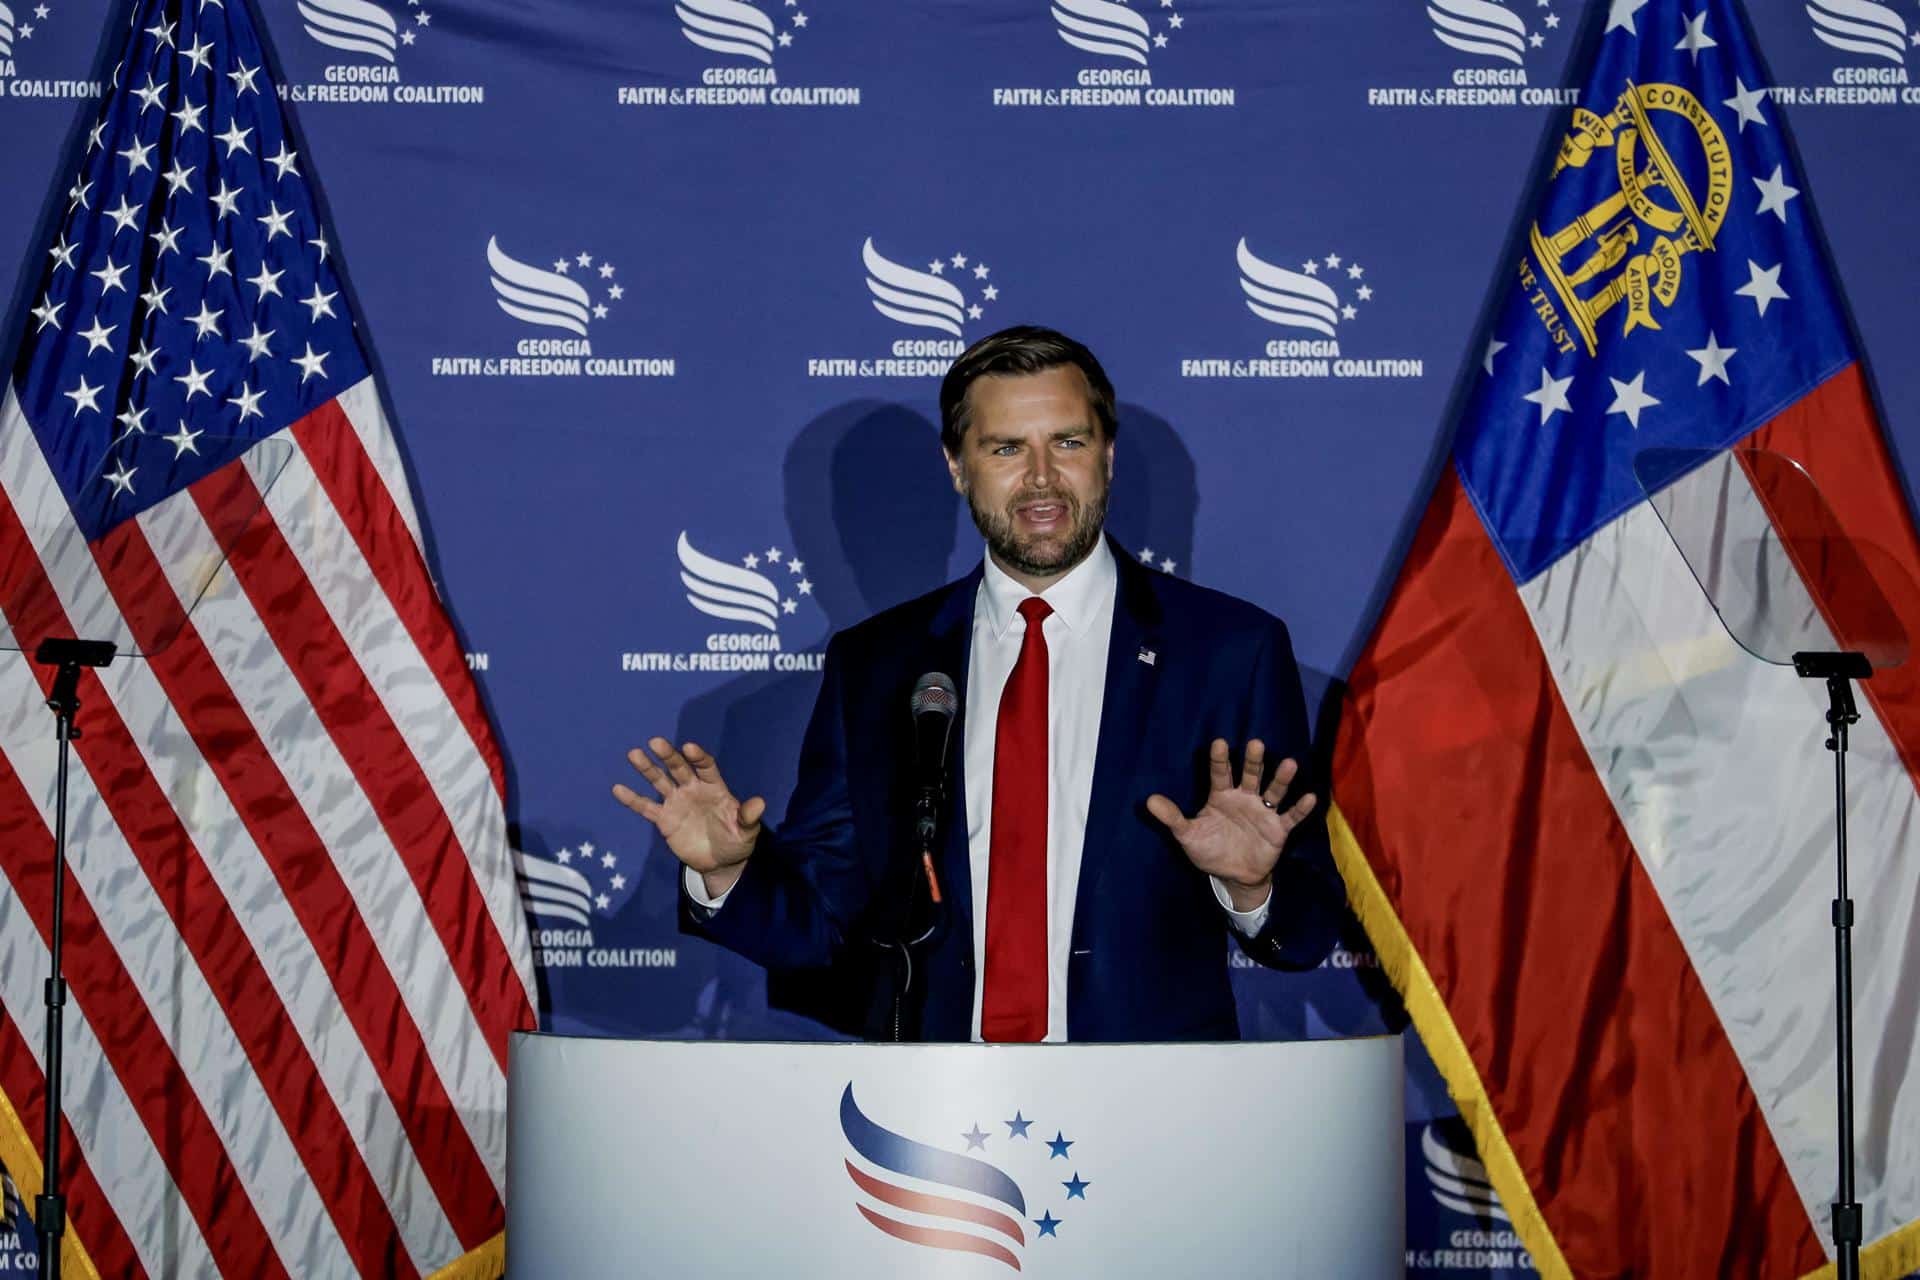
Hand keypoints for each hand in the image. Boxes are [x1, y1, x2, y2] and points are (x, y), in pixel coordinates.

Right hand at [613, 738, 763, 896]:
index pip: (706, 767)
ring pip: (660, 782)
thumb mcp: (747, 831)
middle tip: (655, 742)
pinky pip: (646, 807)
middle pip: (679, 768)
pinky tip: (618, 788)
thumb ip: (749, 817)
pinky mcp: (664, 819)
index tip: (689, 748)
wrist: (720, 862)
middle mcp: (693, 790)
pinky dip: (632, 799)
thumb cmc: (736, 841)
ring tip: (633, 754)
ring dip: (647, 769)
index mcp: (714, 788)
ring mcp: (677, 802)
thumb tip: (760, 803)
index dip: (698, 758)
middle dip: (668, 756)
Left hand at [1145, 739, 1317, 909]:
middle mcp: (1245, 799)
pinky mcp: (1278, 829)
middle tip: (1255, 744)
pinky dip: (1301, 808)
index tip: (1220, 743)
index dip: (1220, 760)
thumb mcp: (1188, 835)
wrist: (1234, 875)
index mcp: (1221, 797)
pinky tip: (1309, 797)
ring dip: (1281, 779)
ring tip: (1290, 763)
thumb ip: (1173, 818)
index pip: (1220, 774)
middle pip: (1250, 775)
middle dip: (1253, 761)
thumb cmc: (1210, 849)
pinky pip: (1291, 816)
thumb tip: (1148, 801)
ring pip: (1274, 791)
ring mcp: (1263, 812)